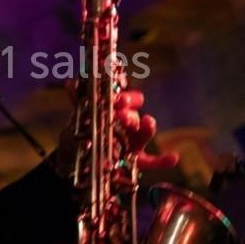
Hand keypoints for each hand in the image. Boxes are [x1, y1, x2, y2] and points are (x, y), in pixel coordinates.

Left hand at [50, 86, 179, 174]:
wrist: (88, 155)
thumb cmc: (92, 130)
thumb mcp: (84, 116)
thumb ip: (79, 100)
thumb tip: (71, 82)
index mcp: (120, 109)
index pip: (129, 98)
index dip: (125, 96)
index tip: (119, 96)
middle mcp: (130, 122)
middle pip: (136, 111)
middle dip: (130, 109)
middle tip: (123, 108)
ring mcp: (135, 141)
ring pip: (145, 132)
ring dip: (147, 127)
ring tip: (148, 123)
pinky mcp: (137, 160)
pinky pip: (153, 160)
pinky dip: (164, 160)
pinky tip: (174, 158)